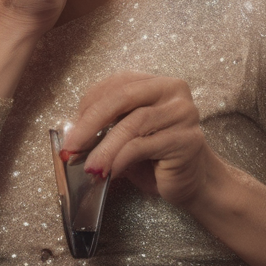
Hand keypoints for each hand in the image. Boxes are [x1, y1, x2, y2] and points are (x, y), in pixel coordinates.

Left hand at [66, 71, 208, 206]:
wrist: (194, 183)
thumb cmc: (157, 158)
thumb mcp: (127, 135)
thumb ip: (105, 127)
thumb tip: (72, 136)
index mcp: (156, 83)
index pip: (117, 83)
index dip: (90, 103)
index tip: (71, 128)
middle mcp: (173, 91)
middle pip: (123, 97)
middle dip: (91, 122)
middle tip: (72, 145)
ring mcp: (183, 114)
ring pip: (132, 124)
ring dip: (104, 148)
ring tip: (89, 167)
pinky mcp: (187, 140)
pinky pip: (143, 146)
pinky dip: (119, 160)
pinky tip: (108, 172)